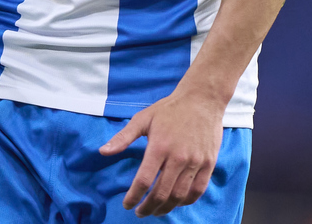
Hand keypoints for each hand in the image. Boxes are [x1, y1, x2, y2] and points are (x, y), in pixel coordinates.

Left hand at [99, 91, 223, 217]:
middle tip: (140, 212)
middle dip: (148, 207)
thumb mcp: (143, 118)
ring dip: (165, 208)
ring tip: (156, 210)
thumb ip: (123, 137)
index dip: (133, 197)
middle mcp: (178, 157)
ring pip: (179, 196)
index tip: (127, 204)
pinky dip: (185, 202)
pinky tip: (176, 202)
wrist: (202, 99)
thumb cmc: (170, 108)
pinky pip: (197, 191)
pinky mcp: (208, 163)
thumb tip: (103, 152)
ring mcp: (195, 161)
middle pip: (161, 193)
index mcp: (159, 146)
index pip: (144, 180)